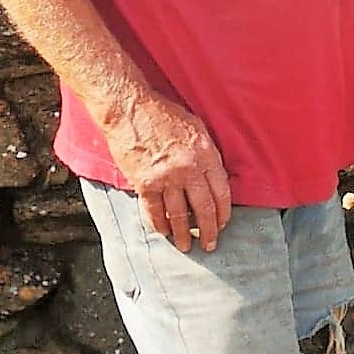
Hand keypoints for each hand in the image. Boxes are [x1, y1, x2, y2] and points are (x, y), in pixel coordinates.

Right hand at [98, 87, 233, 253]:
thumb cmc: (162, 113)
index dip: (223, 212)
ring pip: (180, 215)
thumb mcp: (195, 126)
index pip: (222, 191)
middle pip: (204, 208)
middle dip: (209, 231)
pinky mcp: (145, 183)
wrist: (130, 107)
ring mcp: (166, 177)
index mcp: (205, 152)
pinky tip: (163, 232)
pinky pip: (155, 211)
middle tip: (209, 244)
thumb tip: (214, 177)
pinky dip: (159, 225)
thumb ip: (207, 153)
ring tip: (186, 245)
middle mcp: (188, 167)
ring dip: (183, 234)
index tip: (222, 223)